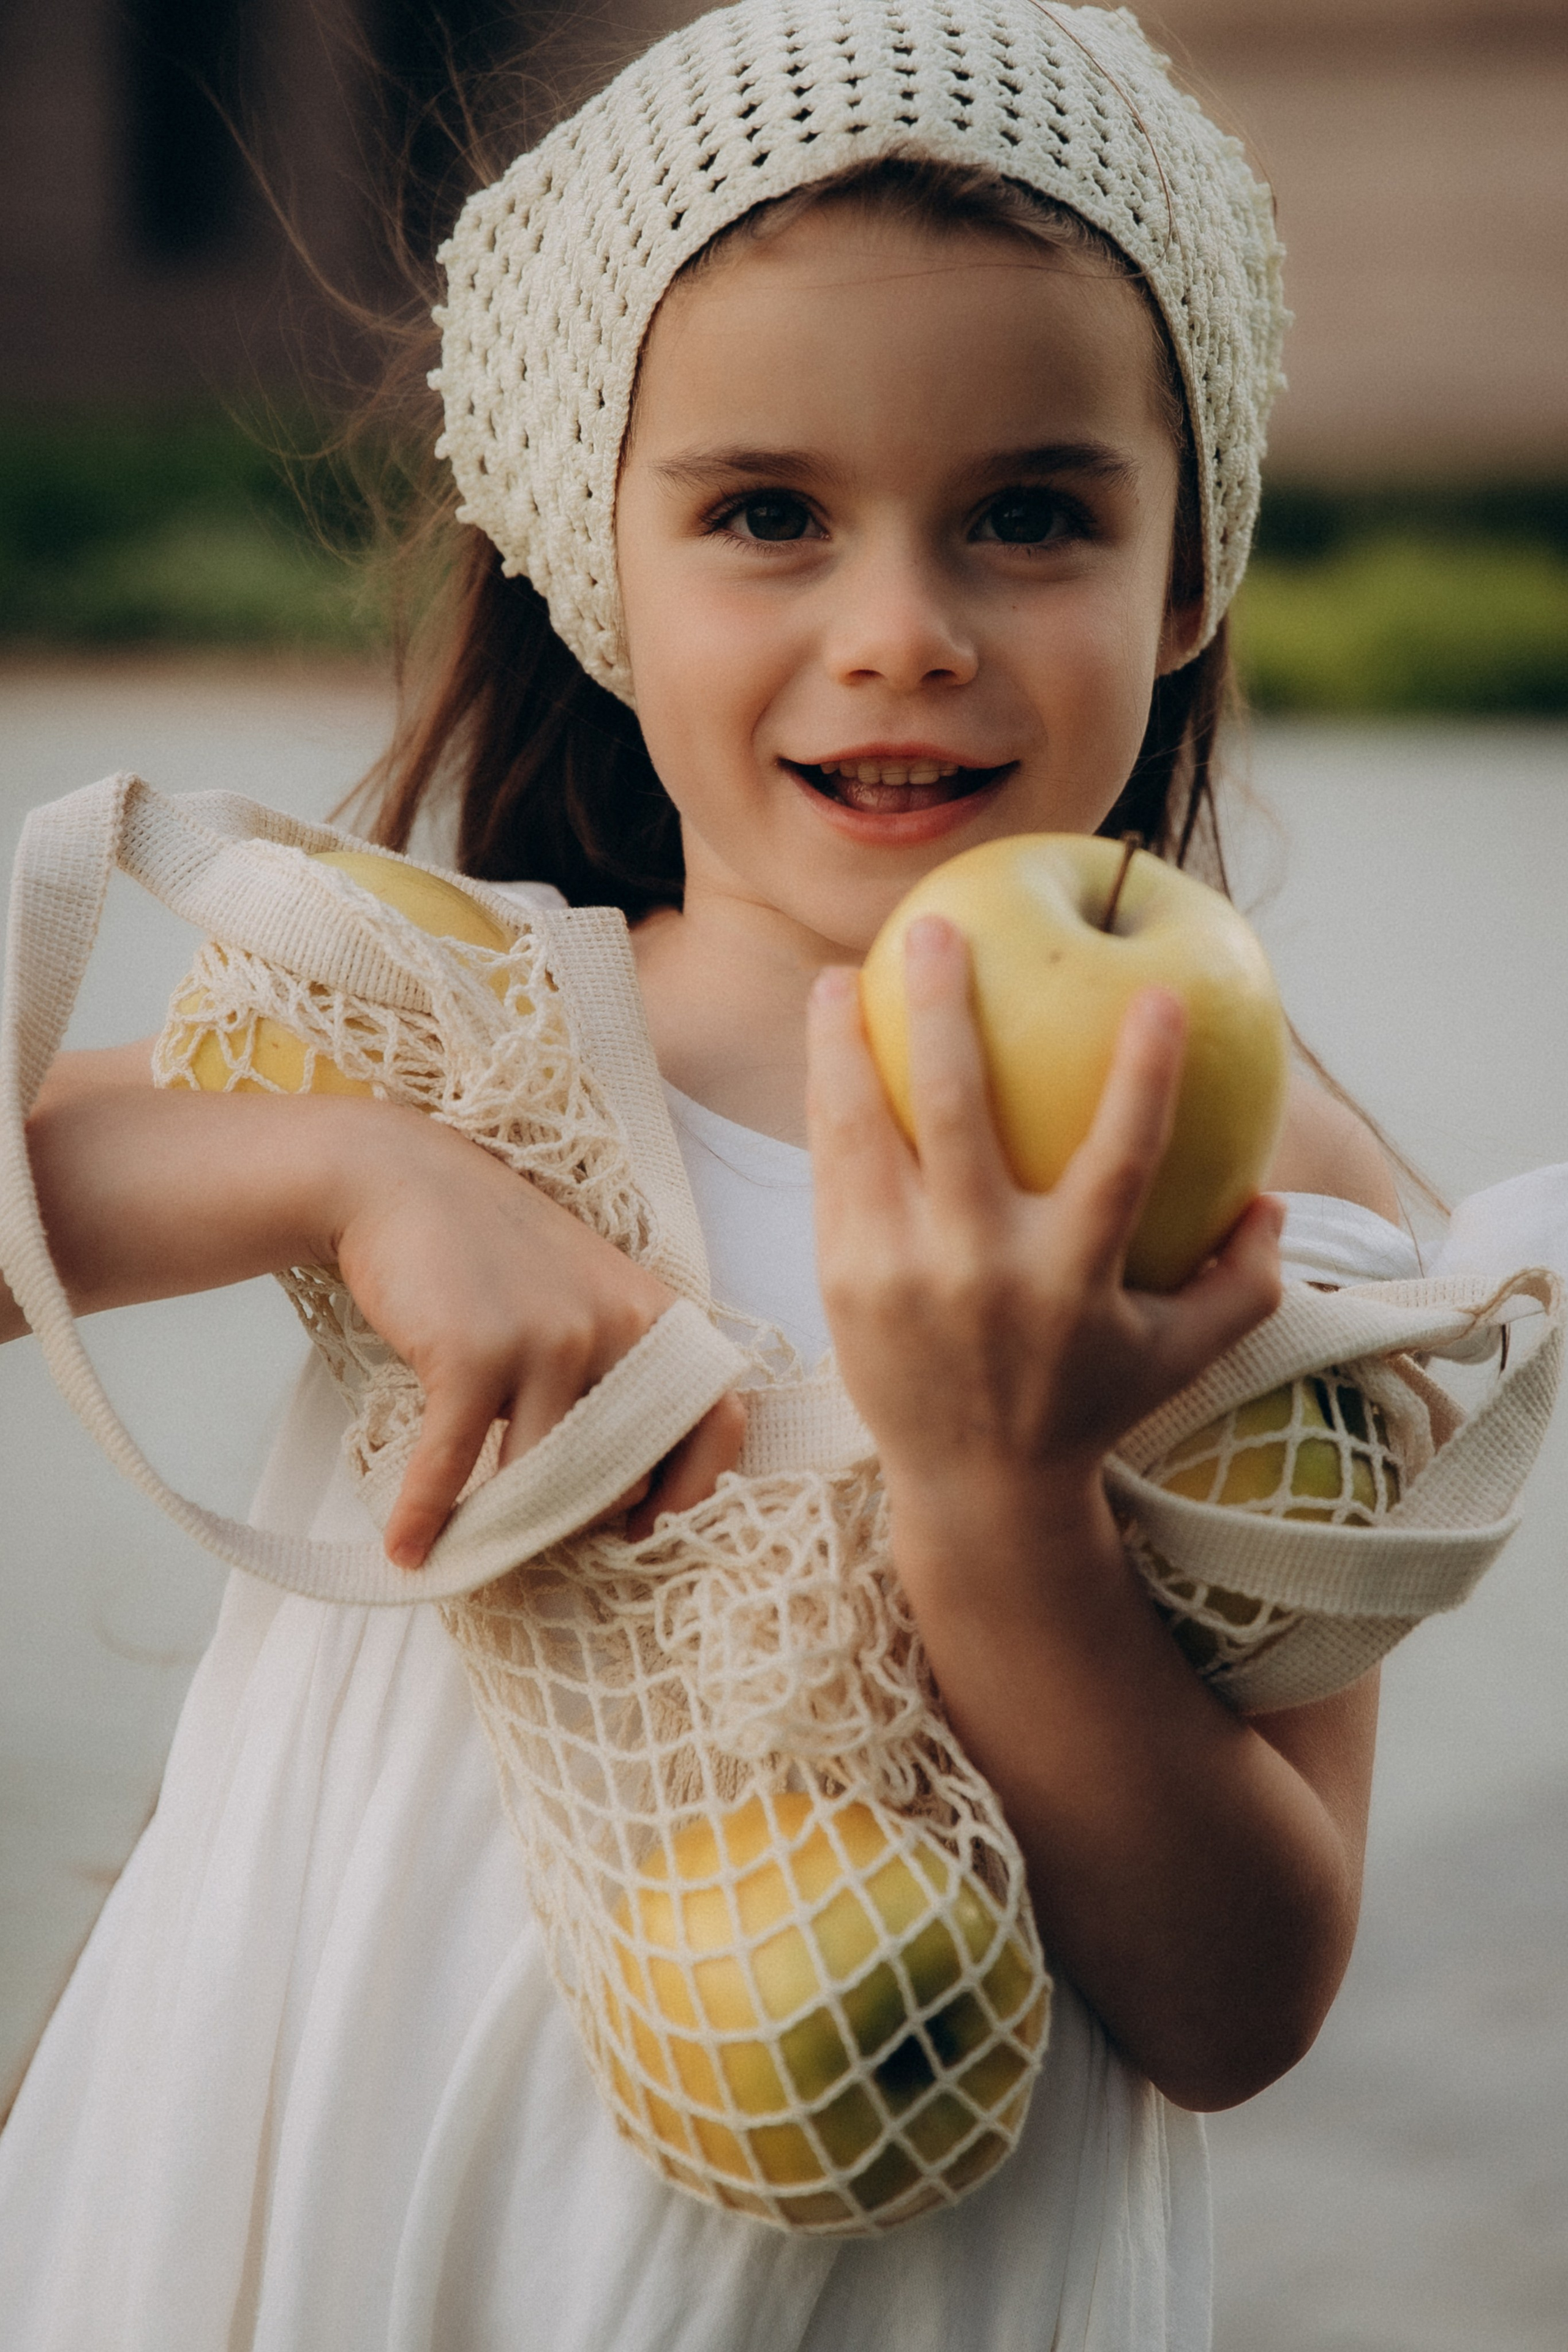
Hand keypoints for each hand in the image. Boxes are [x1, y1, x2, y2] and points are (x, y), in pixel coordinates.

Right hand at [327, 1109, 745, 1566]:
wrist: (401, 1181)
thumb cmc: (494, 1253)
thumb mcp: (586, 1296)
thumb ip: (615, 1372)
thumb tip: (620, 1490)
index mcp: (655, 1316)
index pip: (719, 1422)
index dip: (694, 1489)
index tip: (648, 1530)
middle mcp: (616, 1327)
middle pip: (629, 1473)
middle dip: (582, 1521)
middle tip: (541, 1537)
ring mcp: (548, 1340)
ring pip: (547, 1483)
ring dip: (504, 1529)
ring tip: (471, 1549)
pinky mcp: (473, 1354)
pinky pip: (455, 1466)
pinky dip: (425, 1516)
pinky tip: (408, 1547)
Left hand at [806, 914, 1281, 1515]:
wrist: (978, 1492)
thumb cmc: (1088, 1403)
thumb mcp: (1182, 1354)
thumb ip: (1244, 1282)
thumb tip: (1273, 1199)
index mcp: (1073, 1281)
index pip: (1122, 1160)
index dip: (1146, 1075)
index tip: (1159, 994)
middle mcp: (981, 1271)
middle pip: (955, 1115)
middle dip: (941, 1011)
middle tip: (935, 929)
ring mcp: (901, 1275)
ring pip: (862, 1133)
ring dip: (842, 1045)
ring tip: (833, 976)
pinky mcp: (843, 1282)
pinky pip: (830, 1172)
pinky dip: (825, 1105)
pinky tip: (823, 1051)